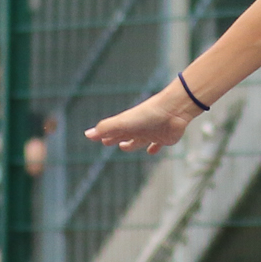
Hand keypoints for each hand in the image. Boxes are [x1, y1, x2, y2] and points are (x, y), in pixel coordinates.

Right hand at [88, 86, 202, 153]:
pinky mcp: (165, 138)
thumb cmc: (147, 115)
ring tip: (124, 146)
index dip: (104, 134)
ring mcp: (151, 132)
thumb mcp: (123, 122)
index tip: (96, 138)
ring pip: (139, 140)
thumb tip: (87, 134)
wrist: (174, 109)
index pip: (112, 131)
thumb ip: (106, 128)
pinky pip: (157, 144)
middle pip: (124, 134)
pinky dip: (153, 148)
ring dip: (131, 143)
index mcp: (128, 124)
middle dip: (115, 138)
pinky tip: (151, 152)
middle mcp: (138, 128)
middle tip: (106, 142)